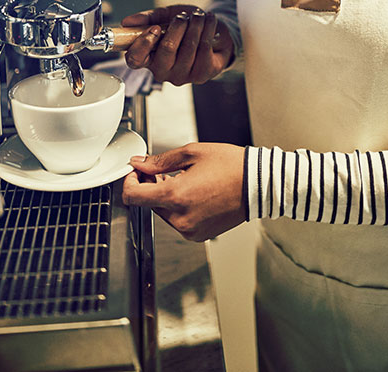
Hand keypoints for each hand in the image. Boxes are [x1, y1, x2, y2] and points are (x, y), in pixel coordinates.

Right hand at [122, 5, 233, 84]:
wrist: (216, 35)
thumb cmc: (187, 27)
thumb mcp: (166, 17)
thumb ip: (148, 18)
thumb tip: (127, 21)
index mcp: (149, 57)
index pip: (134, 59)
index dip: (143, 44)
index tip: (155, 28)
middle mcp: (163, 71)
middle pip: (166, 50)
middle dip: (178, 27)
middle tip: (183, 17)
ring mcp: (182, 75)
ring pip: (188, 47)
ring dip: (195, 25)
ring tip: (198, 16)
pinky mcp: (201, 75)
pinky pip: (204, 48)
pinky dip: (208, 29)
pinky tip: (209, 22)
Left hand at [122, 142, 245, 240]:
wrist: (258, 184)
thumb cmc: (230, 166)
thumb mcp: (192, 153)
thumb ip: (160, 160)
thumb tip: (139, 163)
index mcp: (176, 196)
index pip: (133, 196)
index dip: (129, 181)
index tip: (135, 172)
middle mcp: (180, 218)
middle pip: (148, 204)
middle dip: (150, 186)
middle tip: (164, 171)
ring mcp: (189, 230)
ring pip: (163, 212)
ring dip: (165, 197)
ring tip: (184, 180)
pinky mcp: (198, 235)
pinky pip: (178, 221)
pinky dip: (179, 208)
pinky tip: (194, 193)